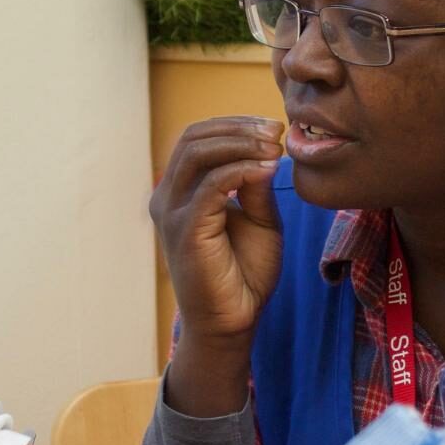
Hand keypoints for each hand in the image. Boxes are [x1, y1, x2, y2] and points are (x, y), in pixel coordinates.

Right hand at [150, 117, 285, 347]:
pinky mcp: (185, 230)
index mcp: (180, 190)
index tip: (274, 127)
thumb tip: (265, 147)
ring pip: (197, 153)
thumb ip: (255, 184)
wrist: (234, 320)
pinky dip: (241, 170)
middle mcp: (168, 197)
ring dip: (240, 142)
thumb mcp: (258, 218)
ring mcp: (172, 212)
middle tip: (277, 131)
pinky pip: (211, 185)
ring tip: (274, 147)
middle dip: (238, 127)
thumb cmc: (244, 272)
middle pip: (193, 138)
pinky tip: (267, 170)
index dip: (234, 124)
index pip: (197, 137)